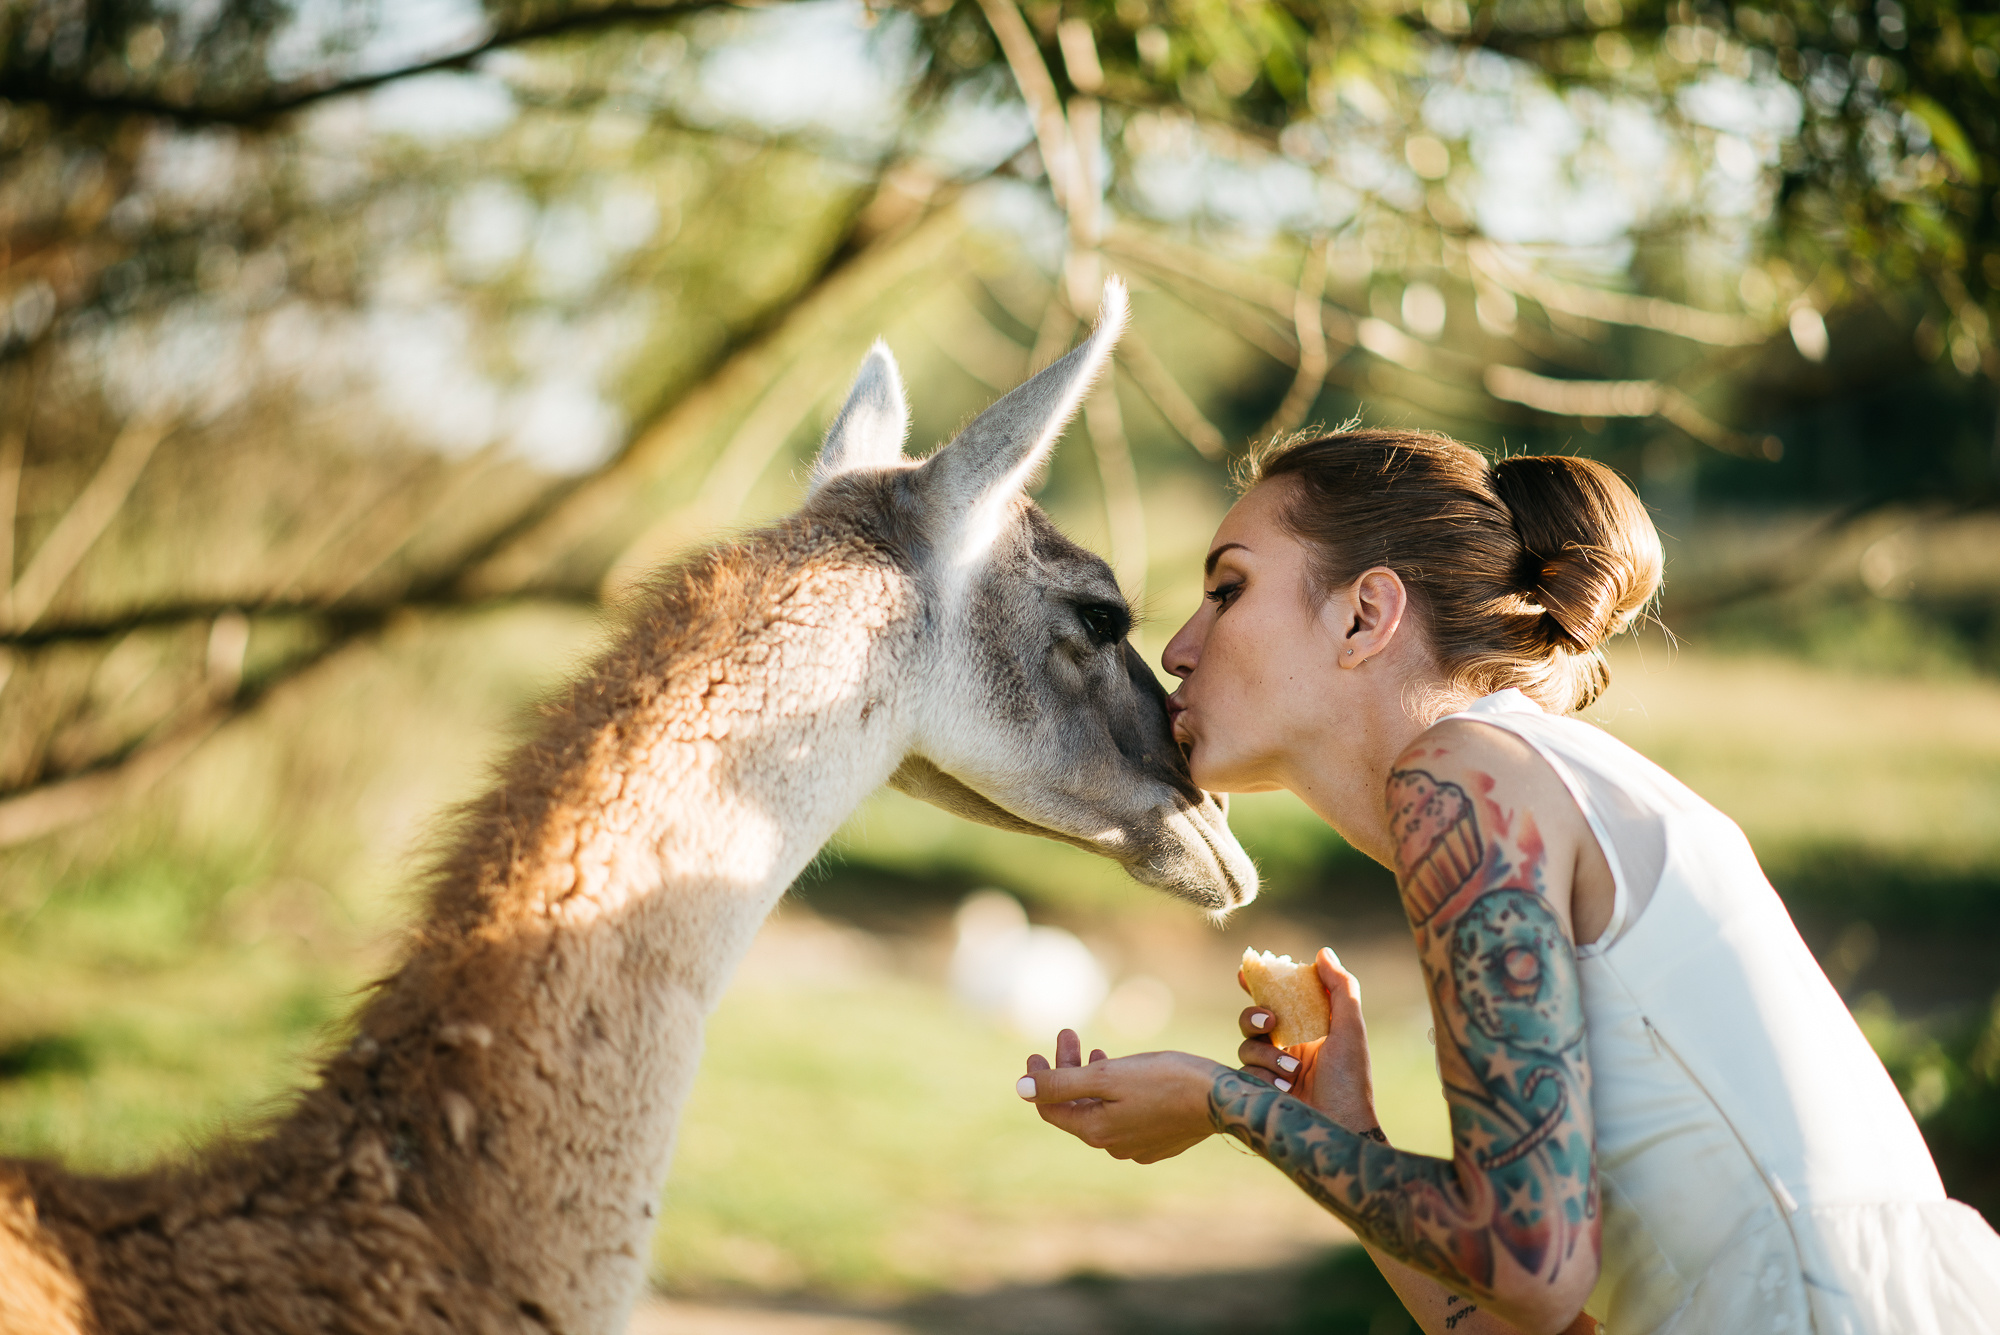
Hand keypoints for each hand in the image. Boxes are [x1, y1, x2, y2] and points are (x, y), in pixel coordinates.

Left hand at [1018, 1029, 1225, 1163]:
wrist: (1222, 1098)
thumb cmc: (1166, 1080)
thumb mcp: (1108, 1076)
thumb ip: (1061, 1083)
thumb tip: (1020, 1089)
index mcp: (1096, 1131)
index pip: (1051, 1107)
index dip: (1039, 1078)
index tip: (1036, 1050)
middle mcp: (1112, 1144)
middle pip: (1076, 1105)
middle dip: (1067, 1068)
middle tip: (1068, 1034)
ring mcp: (1136, 1145)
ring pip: (1100, 1108)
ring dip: (1090, 1077)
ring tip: (1092, 1048)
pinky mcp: (1158, 1139)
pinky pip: (1123, 1114)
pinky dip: (1114, 1091)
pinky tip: (1121, 1071)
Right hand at [1235, 947, 1379, 1137]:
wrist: (1340, 1130)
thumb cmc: (1351, 1081)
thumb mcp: (1350, 1030)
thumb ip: (1340, 989)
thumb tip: (1322, 952)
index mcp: (1308, 1028)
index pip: (1278, 999)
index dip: (1259, 984)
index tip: (1245, 970)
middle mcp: (1288, 1046)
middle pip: (1253, 1019)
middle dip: (1253, 1016)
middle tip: (1270, 1022)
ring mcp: (1272, 1070)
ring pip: (1247, 1046)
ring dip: (1268, 1056)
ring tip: (1293, 1073)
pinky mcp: (1260, 1091)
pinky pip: (1245, 1073)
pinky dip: (1264, 1077)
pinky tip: (1284, 1089)